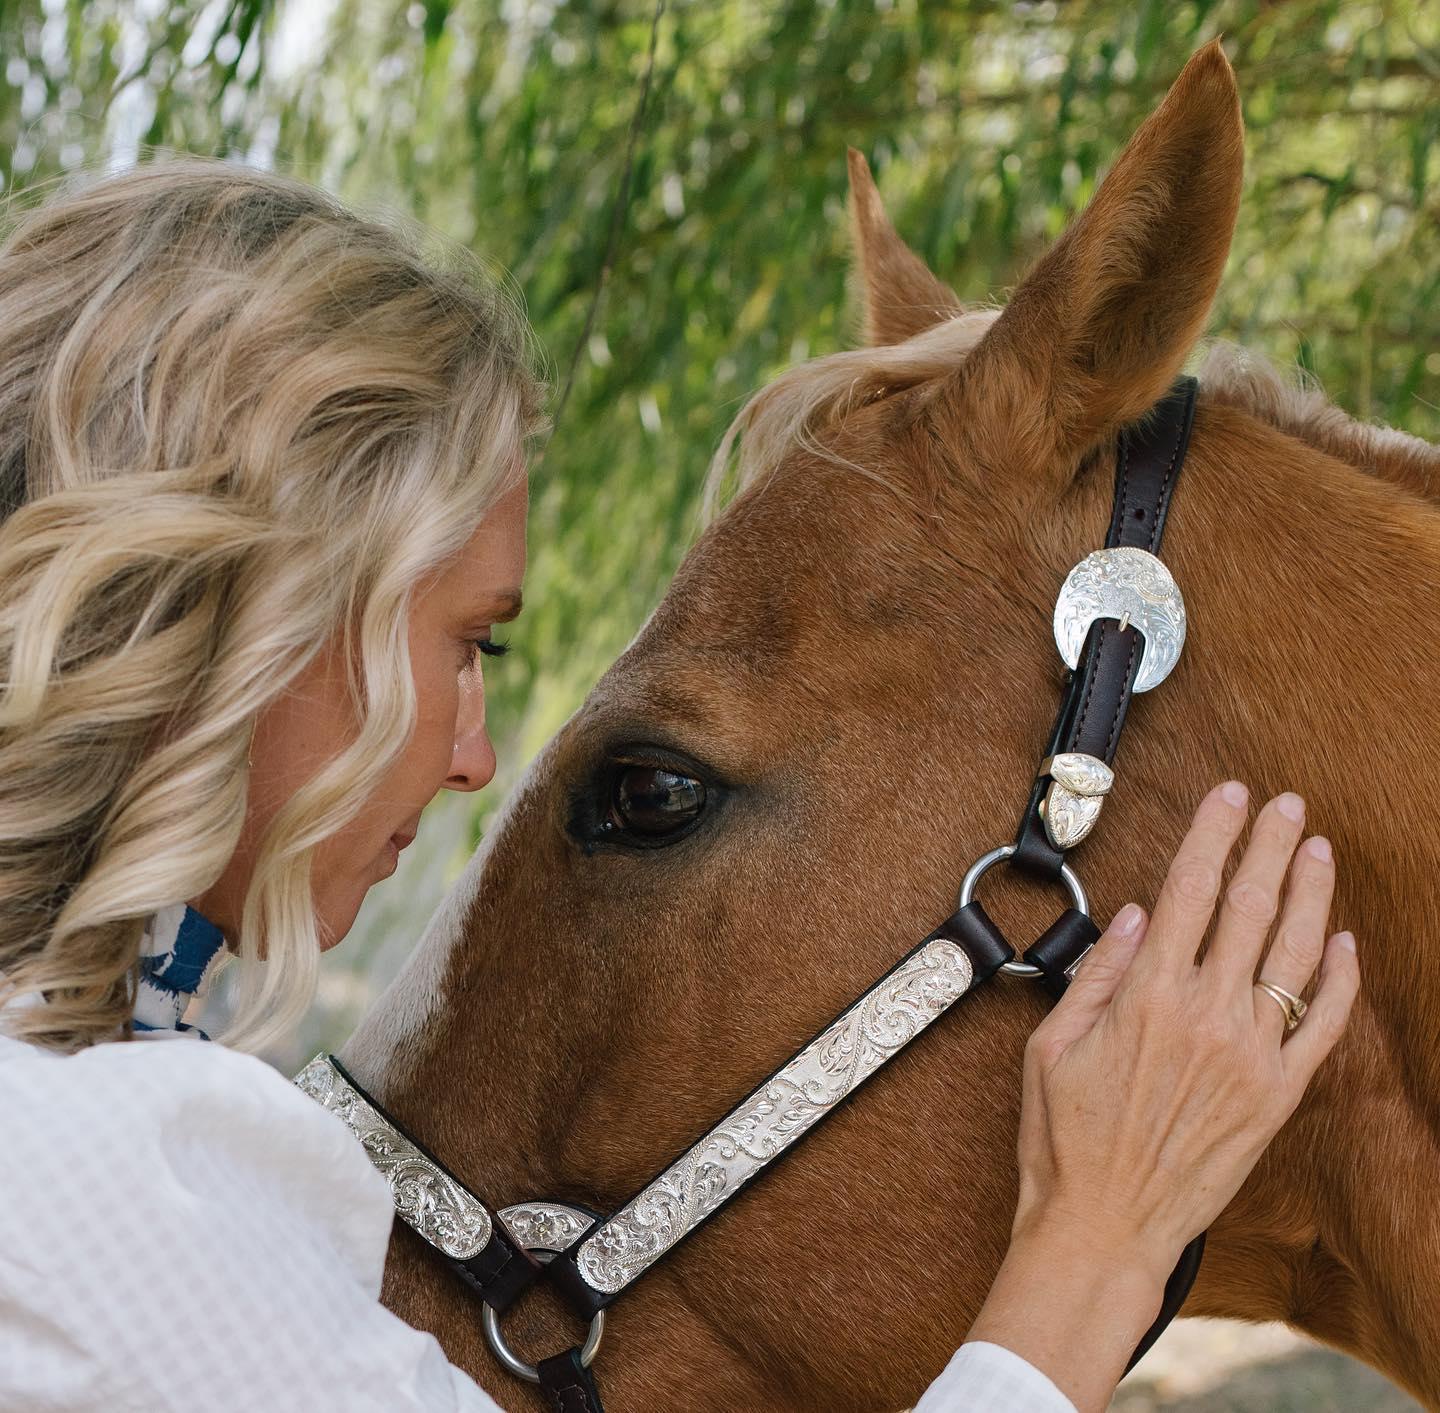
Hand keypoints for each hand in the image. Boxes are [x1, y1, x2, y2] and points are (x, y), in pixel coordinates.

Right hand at [1010, 779, 1359, 1286]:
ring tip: (1317, 848)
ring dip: (1311, 893)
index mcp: (1147, 996)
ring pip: (1295, 954)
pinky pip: (1323, 1026)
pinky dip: (1340, 980)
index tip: (1228, 796)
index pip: (1189, 888)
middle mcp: (1208, 1015)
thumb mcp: (1051, 1044)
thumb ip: (1098, 973)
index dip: (1212, 833)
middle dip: (1269, 844)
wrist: (1104, 1226)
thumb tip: (1139, 914)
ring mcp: (1251, 1055)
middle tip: (1286, 803)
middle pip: (1249, 905)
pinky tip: (1344, 941)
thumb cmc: (1065, 1139)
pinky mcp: (1278, 1097)